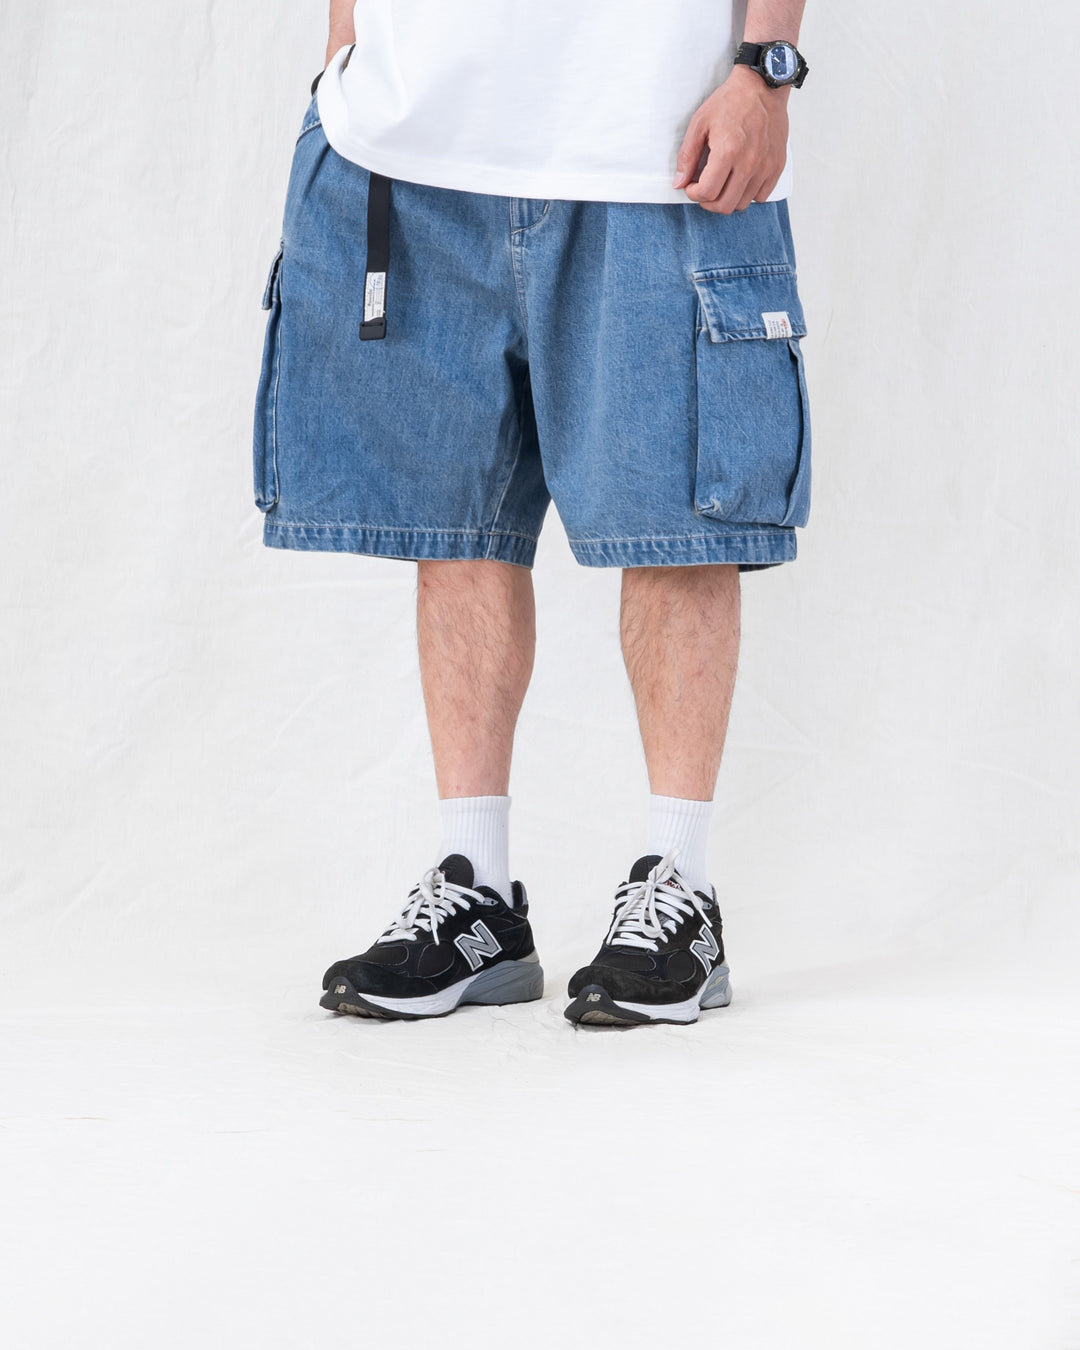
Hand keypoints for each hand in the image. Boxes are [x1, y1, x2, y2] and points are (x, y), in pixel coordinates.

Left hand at [672, 65, 789, 212]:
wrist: (762, 86)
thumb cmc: (730, 102)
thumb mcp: (700, 123)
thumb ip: (687, 156)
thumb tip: (679, 183)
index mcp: (728, 151)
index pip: (707, 193)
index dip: (693, 194)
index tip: (691, 186)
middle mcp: (749, 163)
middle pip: (724, 205)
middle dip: (708, 202)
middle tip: (704, 189)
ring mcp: (766, 166)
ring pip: (742, 204)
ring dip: (727, 198)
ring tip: (722, 182)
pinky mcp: (777, 165)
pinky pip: (761, 196)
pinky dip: (748, 194)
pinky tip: (740, 179)